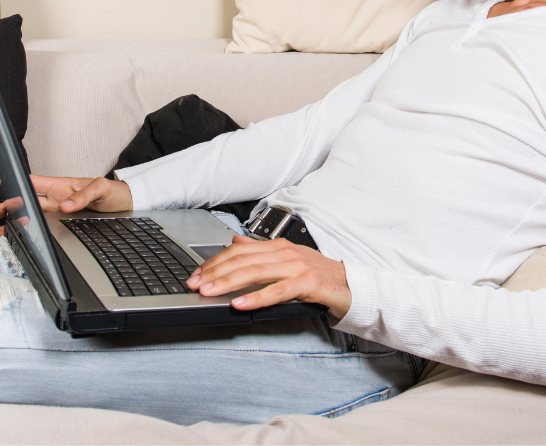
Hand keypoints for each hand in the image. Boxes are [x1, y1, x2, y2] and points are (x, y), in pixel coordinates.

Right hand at [0, 175, 132, 236]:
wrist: (124, 203)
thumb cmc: (112, 191)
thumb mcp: (100, 189)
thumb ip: (83, 196)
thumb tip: (65, 205)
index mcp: (61, 186)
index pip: (33, 182)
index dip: (15, 181)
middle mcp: (56, 198)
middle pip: (26, 201)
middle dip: (7, 206)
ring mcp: (58, 210)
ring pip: (30, 215)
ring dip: (13, 221)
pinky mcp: (63, 222)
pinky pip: (42, 225)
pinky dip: (28, 230)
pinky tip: (18, 235)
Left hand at [185, 235, 351, 320]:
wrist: (350, 285)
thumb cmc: (318, 275)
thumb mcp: (287, 259)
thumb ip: (260, 251)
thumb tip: (235, 241)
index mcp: (277, 246)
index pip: (237, 250)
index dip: (214, 261)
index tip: (196, 274)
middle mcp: (284, 252)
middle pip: (242, 260)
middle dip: (214, 272)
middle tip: (195, 284)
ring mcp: (296, 266)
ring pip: (255, 272)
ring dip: (228, 283)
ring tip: (209, 292)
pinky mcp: (307, 283)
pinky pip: (276, 291)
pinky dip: (256, 297)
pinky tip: (240, 303)